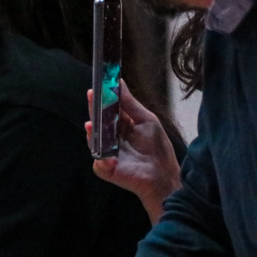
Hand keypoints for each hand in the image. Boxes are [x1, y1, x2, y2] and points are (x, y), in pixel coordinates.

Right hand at [85, 81, 180, 223]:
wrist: (164, 175)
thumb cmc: (158, 148)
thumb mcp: (146, 120)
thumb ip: (130, 103)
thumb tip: (119, 81)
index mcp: (121, 125)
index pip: (107, 110)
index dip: (102, 98)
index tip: (98, 86)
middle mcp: (111, 138)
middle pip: (98, 122)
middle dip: (94, 110)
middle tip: (92, 96)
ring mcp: (107, 154)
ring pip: (94, 141)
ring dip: (92, 133)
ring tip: (91, 124)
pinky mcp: (107, 170)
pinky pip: (99, 163)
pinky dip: (103, 160)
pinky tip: (109, 158)